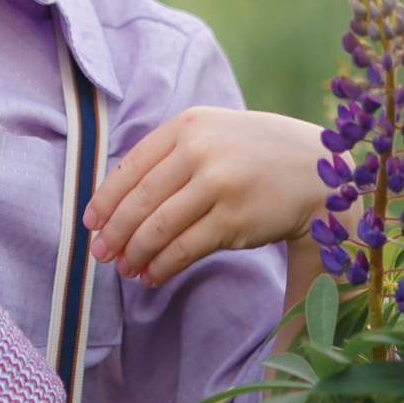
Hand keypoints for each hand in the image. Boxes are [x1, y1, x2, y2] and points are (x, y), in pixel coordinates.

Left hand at [85, 108, 331, 287]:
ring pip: (157, 228)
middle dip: (114, 232)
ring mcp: (218, 184)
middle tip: (100, 253)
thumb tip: (115, 201)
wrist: (313, 170)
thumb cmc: (252, 155)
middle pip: (139, 200)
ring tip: (125, 269)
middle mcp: (200, 151)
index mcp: (188, 126)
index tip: (90, 222)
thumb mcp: (212, 135)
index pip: (131, 166)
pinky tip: (152, 275)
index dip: (105, 198)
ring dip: (135, 253)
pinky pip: (183, 249)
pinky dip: (161, 266)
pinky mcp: (234, 218)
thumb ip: (169, 156)